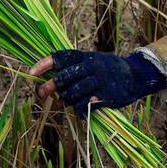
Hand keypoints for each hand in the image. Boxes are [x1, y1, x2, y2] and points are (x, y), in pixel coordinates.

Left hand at [28, 50, 166, 114]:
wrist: (136, 76)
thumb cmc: (107, 69)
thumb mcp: (91, 61)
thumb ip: (73, 68)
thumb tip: (47, 80)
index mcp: (85, 56)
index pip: (61, 57)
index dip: (44, 64)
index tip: (31, 73)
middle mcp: (91, 66)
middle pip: (63, 78)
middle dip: (49, 87)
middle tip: (41, 94)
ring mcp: (100, 81)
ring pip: (73, 94)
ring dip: (66, 100)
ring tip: (67, 102)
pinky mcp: (107, 96)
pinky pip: (85, 106)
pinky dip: (79, 110)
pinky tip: (81, 110)